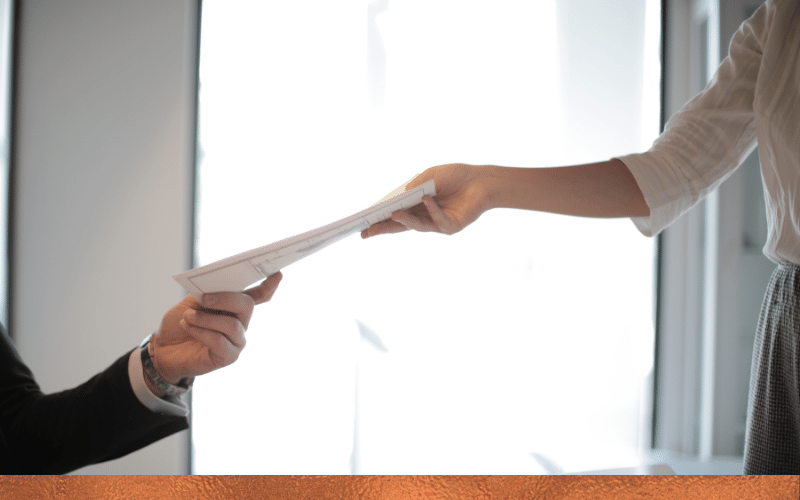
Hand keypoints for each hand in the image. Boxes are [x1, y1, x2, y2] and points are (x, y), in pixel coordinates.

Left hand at [150, 272, 282, 383]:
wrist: (163, 348)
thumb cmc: (180, 323)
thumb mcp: (192, 301)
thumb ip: (207, 293)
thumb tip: (214, 285)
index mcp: (235, 306)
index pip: (259, 296)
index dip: (269, 286)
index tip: (277, 274)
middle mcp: (241, 323)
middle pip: (247, 305)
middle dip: (226, 298)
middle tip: (203, 299)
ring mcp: (237, 341)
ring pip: (232, 325)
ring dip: (206, 318)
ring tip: (188, 316)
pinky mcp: (228, 357)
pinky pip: (219, 341)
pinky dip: (200, 332)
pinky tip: (188, 327)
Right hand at [361, 164, 490, 237]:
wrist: (481, 180)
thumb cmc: (455, 176)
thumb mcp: (430, 176)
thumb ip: (415, 186)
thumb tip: (400, 197)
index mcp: (416, 205)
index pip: (394, 214)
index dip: (380, 218)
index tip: (363, 222)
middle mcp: (423, 216)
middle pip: (400, 225)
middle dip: (383, 228)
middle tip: (366, 232)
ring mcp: (436, 223)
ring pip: (416, 225)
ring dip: (404, 220)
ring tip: (392, 214)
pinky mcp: (450, 227)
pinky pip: (437, 220)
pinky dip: (431, 209)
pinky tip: (426, 199)